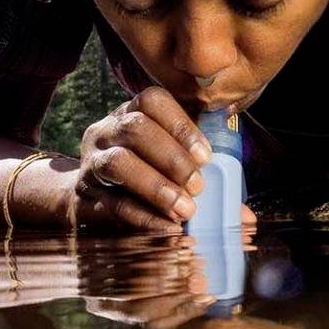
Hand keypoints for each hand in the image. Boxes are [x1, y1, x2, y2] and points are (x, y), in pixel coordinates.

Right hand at [75, 86, 210, 229]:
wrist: (88, 195)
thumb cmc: (141, 174)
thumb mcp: (168, 165)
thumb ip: (204, 182)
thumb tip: (246, 216)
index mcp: (130, 112)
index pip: (152, 100)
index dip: (181, 125)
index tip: (206, 156)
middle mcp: (107, 130)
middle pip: (135, 129)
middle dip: (172, 158)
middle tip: (199, 187)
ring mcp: (91, 160)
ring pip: (118, 163)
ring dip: (157, 187)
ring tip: (185, 210)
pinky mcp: (83, 194)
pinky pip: (112, 203)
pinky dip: (143, 217)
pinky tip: (167, 228)